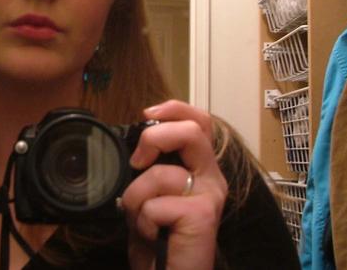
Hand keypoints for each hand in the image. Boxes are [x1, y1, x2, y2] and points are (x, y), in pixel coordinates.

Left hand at [121, 100, 228, 269]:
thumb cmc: (160, 237)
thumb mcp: (151, 194)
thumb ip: (151, 168)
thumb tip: (134, 145)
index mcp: (200, 167)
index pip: (198, 122)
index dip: (175, 109)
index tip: (148, 113)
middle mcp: (212, 177)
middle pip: (191, 131)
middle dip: (155, 137)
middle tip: (137, 162)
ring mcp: (210, 195)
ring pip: (161, 173)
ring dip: (137, 199)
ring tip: (145, 220)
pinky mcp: (202, 215)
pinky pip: (154, 205)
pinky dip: (143, 223)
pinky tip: (154, 235)